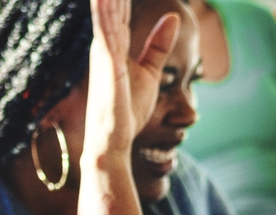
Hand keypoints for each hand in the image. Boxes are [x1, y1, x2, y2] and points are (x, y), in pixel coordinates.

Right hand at [83, 0, 179, 158]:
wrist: (113, 141)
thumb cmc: (127, 111)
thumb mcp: (151, 72)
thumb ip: (158, 44)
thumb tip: (171, 17)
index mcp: (113, 46)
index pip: (120, 9)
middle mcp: (105, 46)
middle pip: (111, 5)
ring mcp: (104, 54)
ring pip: (107, 12)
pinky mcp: (108, 64)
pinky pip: (106, 30)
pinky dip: (105, 11)